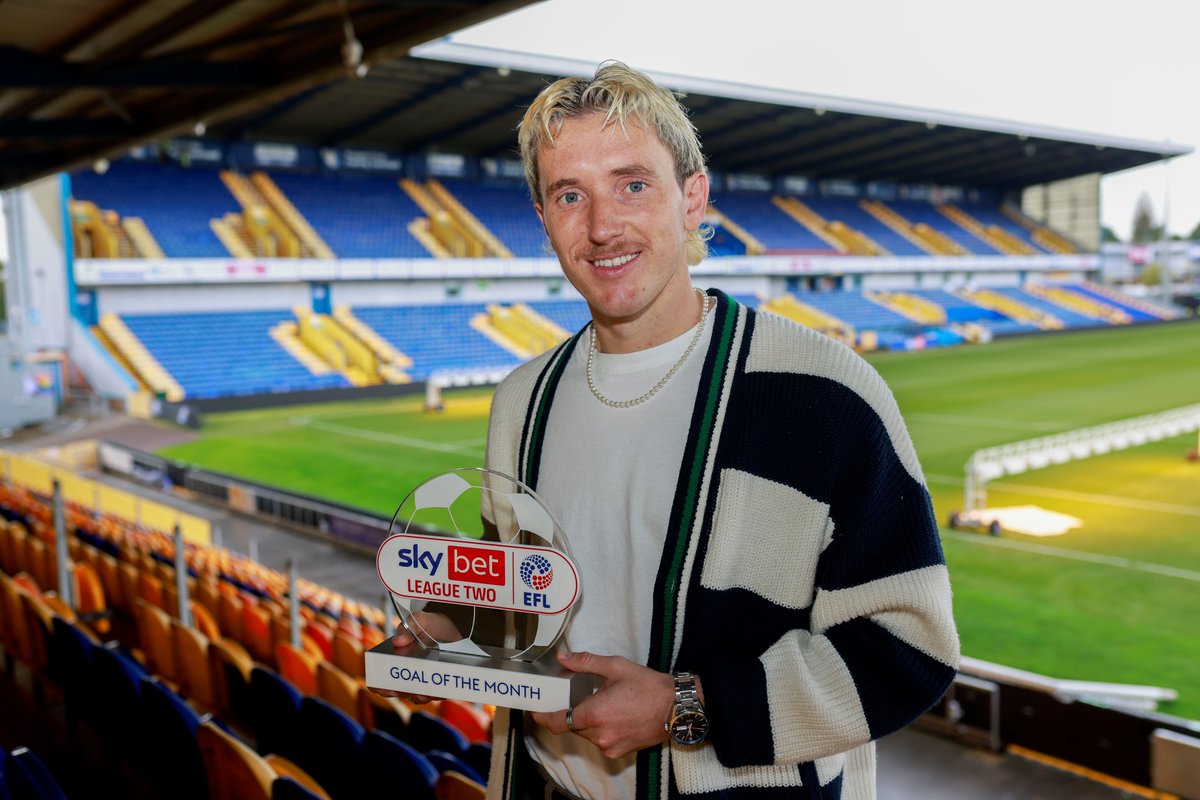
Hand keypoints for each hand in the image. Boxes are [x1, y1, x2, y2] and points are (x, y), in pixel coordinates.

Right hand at [369, 610, 460, 704]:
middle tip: (407, 691)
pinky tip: (439, 691)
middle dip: (399, 693)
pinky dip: (435, 694)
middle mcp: (405, 670)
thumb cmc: (432, 623)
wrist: (454, 626)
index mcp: (395, 656)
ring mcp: (420, 677)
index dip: (379, 686)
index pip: (380, 676)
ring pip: (415, 695)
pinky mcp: (436, 681)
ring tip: (425, 693)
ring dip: (418, 697)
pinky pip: (433, 693)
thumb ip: (408, 628)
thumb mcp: (420, 620)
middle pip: (396, 690)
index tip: (387, 688)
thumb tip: (397, 642)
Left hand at [529, 650, 677, 758]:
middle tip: (578, 695)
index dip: (542, 716)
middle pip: (572, 725)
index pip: (557, 722)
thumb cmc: (648, 687)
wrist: (677, 708)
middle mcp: (599, 735)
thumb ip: (585, 663)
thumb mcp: (615, 667)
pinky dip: (601, 728)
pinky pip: (600, 740)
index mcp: (594, 714)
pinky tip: (614, 714)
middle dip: (571, 711)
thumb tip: (563, 658)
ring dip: (587, 720)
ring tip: (602, 702)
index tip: (536, 709)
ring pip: (586, 733)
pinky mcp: (619, 752)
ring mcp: (609, 746)